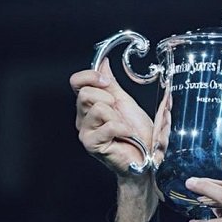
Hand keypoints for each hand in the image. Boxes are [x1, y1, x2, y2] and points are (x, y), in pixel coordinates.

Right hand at [70, 58, 154, 176]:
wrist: (145, 159)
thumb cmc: (136, 134)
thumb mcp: (125, 103)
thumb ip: (112, 84)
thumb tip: (103, 63)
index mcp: (89, 105)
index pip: (76, 82)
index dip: (90, 76)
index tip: (107, 82)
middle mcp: (83, 118)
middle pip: (85, 93)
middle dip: (108, 98)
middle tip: (119, 111)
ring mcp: (86, 132)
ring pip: (97, 108)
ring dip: (117, 116)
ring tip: (124, 127)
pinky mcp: (92, 144)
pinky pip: (108, 125)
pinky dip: (124, 128)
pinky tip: (127, 135)